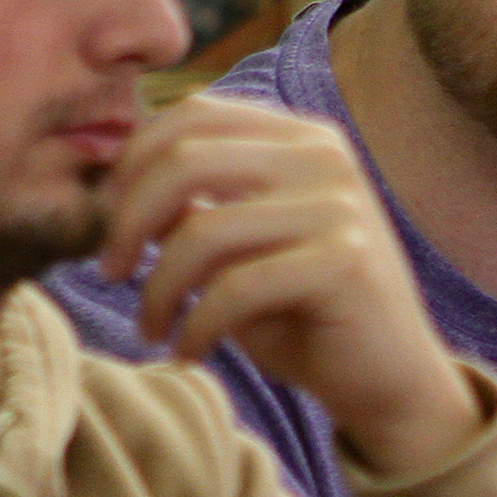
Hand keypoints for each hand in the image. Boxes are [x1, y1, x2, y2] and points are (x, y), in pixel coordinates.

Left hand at [92, 93, 481, 478]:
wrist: (389, 383)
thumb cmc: (303, 315)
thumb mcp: (238, 251)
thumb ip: (190, 208)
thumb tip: (111, 185)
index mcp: (300, 136)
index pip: (193, 114)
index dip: (132, 163)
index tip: (106, 223)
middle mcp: (325, 156)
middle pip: (186, 157)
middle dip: (128, 219)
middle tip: (111, 271)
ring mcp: (340, 205)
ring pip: (203, 231)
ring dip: (158, 290)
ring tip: (153, 329)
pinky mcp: (345, 262)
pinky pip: (235, 289)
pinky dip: (196, 327)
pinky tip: (190, 352)